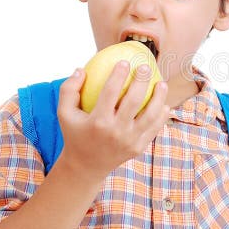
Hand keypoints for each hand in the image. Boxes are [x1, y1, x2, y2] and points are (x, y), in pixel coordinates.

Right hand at [55, 61, 169, 182]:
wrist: (86, 166)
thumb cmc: (75, 134)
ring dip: (159, 98)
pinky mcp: (138, 148)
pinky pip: (154, 129)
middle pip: (133, 101)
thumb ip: (69, 90)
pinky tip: (164, 104)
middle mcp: (115, 131)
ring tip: (162, 84)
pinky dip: (161, 116)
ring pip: (150, 116)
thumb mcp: (64, 113)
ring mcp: (129, 141)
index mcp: (97, 121)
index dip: (118, 75)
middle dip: (142, 81)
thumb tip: (81, 69)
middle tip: (146, 68)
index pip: (110, 92)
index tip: (124, 62)